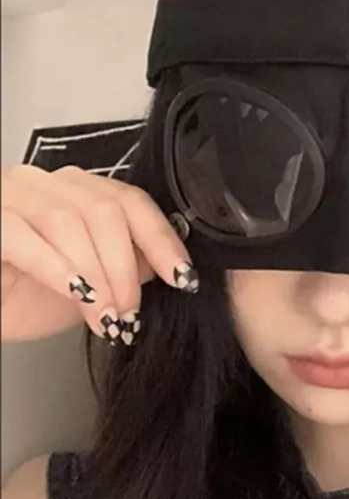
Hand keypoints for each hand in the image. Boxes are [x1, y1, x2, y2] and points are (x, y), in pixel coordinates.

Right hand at [1, 165, 197, 344]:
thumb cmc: (20, 296)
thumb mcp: (89, 285)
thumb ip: (125, 266)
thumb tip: (166, 264)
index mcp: (76, 191)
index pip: (131, 201)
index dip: (162, 239)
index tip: (182, 276)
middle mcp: (45, 183)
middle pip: (105, 211)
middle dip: (126, 268)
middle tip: (128, 311)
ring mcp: (10, 193)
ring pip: (68, 222)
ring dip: (95, 275)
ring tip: (104, 315)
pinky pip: (23, 236)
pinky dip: (57, 269)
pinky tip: (77, 294)